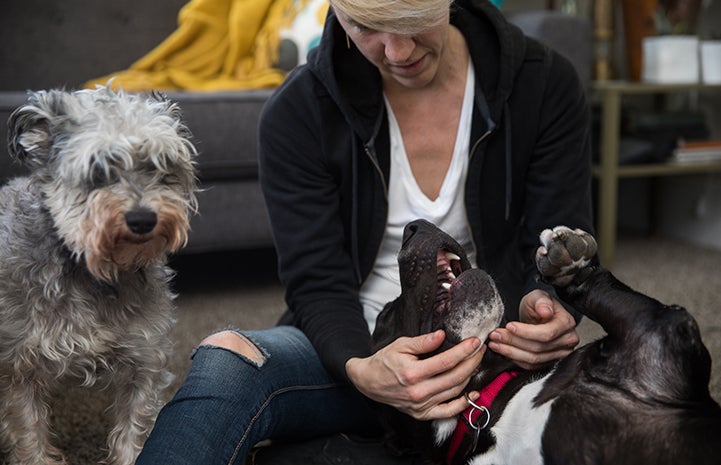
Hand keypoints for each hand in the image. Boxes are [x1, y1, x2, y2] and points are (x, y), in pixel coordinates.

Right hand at [346, 330, 484, 419]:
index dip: (464, 351)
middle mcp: (418, 392)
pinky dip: (463, 404)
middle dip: (472, 362)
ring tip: (475, 363)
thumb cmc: (385, 361)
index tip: (475, 342)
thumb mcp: (400, 345)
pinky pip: (448, 411)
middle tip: (480, 350)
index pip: (447, 361)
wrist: (369, 382)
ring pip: (455, 391)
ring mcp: (421, 405)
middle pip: (455, 377)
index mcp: (412, 373)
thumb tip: (442, 335)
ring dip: (470, 377)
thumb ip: (423, 342)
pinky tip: (473, 393)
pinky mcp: (422, 414)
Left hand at [488, 290, 578, 369]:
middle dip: (513, 341)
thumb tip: (546, 311)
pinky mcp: (550, 362)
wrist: (538, 314)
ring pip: (533, 359)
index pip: (546, 334)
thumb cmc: (538, 304)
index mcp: (566, 323)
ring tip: (495, 343)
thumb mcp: (538, 296)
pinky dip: (515, 359)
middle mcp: (567, 340)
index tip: (509, 326)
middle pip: (538, 348)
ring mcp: (560, 354)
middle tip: (495, 335)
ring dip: (511, 351)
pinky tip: (503, 350)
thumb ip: (542, 301)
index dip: (526, 332)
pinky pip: (531, 366)